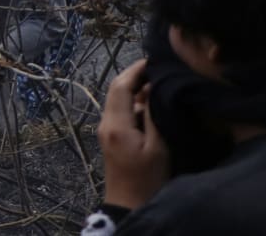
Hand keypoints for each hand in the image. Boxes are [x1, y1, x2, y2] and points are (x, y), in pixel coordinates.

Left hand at [98, 58, 169, 209]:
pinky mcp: (111, 136)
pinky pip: (121, 111)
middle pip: (116, 89)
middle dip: (135, 75)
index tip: (154, 60)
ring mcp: (106, 130)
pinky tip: (152, 102)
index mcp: (116, 124)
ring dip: (135, 88)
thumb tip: (153, 88)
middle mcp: (106, 123)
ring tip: (159, 80)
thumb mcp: (157, 146)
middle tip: (157, 67)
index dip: (136, 70)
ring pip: (118, 99)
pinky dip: (134, 102)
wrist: (128, 205)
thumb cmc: (146, 179)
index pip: (121, 86)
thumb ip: (154, 115)